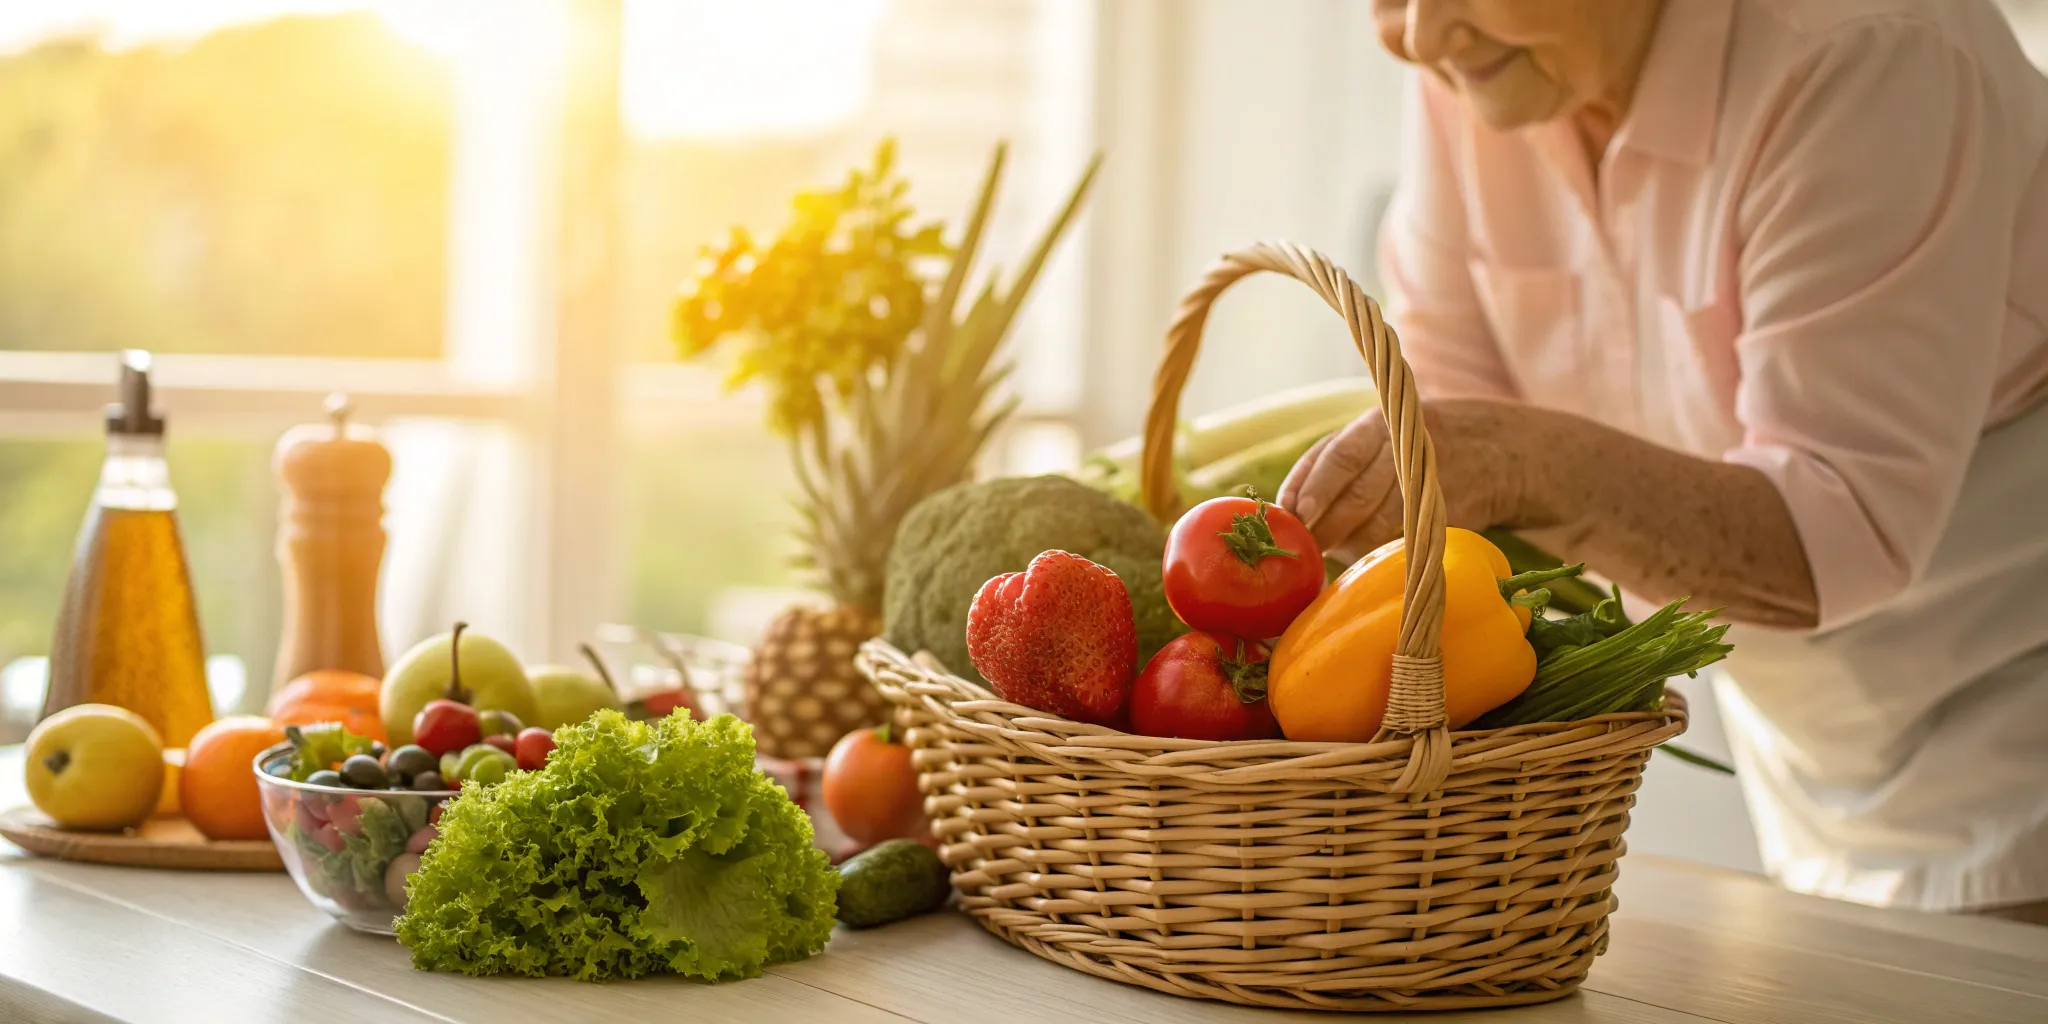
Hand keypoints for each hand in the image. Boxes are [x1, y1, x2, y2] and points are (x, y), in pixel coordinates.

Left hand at [1277, 399, 1532, 560]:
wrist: (1498, 449)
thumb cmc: (1412, 443)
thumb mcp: (1376, 432)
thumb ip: (1329, 460)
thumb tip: (1286, 503)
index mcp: (1383, 424)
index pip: (1342, 455)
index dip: (1317, 486)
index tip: (1295, 512)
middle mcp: (1408, 451)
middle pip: (1359, 495)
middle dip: (1326, 525)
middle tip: (1306, 544)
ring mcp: (1432, 486)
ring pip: (1380, 525)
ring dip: (1348, 543)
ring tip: (1331, 550)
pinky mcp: (1452, 517)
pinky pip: (1405, 542)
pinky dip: (1378, 553)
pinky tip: (1364, 554)